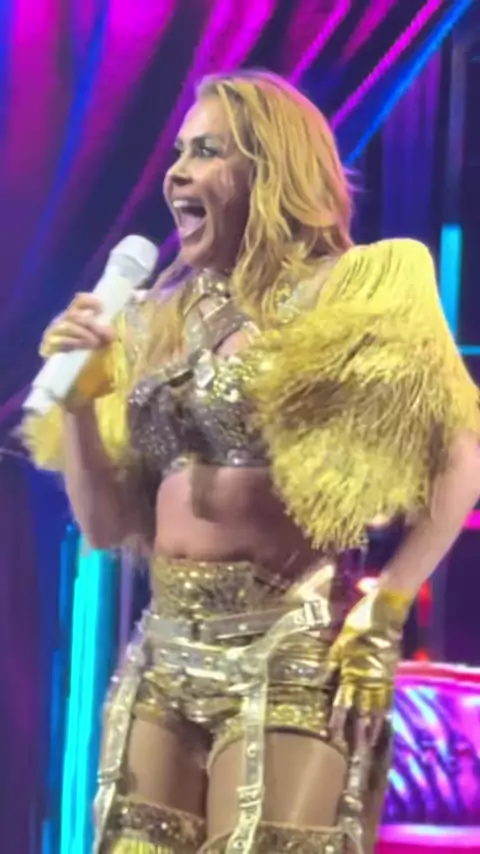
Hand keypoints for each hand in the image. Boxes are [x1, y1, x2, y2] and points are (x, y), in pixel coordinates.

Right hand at [40, 293, 115, 356]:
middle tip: (105, 334)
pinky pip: (58, 340)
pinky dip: (72, 341)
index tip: (102, 309)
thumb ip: (105, 336)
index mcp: (74, 318)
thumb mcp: (100, 345)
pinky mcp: (47, 347)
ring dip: (83, 333)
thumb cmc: (87, 360)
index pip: (79, 301)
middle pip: (73, 315)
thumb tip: (111, 332)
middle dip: (90, 323)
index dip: (90, 301)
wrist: (72, 381)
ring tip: (94, 342)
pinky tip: (82, 346)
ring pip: (67, 326)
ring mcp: (52, 334)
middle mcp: (61, 322)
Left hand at [326, 587, 411, 749]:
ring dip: (372, 728)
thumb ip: (331, 662)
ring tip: (369, 746)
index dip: (337, 720)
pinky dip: (385, 714)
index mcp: (351, 671)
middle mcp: (367, 680)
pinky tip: (383, 723)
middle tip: (355, 754)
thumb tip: (317, 678)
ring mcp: (381, 678)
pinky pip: (388, 698)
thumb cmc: (359, 622)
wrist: (386, 611)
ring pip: (376, 709)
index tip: (332, 737)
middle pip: (361, 712)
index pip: (342, 702)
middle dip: (357, 734)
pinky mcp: (391, 673)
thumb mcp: (340, 641)